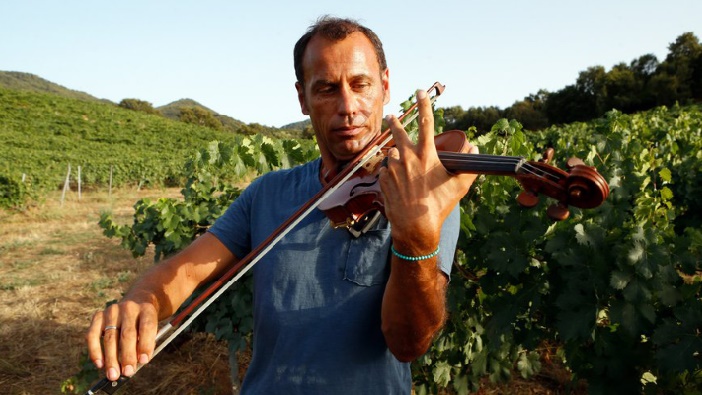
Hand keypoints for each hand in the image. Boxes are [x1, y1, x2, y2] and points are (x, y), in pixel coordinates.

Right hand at [86, 298, 158, 380]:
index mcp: (147, 309)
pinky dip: (95, 351)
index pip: (147, 327)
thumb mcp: (153, 328)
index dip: (145, 345)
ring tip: (113, 374)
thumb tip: (136, 363)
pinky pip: (92, 335)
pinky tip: (99, 364)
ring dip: (111, 359)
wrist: (137, 301)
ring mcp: (112, 311)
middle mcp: (129, 308)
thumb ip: (146, 343)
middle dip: (127, 356)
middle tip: (127, 373)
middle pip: (127, 334)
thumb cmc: (145, 322)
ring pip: (110, 337)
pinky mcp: (98, 316)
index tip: (143, 361)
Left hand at [379, 89, 477, 249]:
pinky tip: (398, 184)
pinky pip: (386, 172)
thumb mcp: (459, 185)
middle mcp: (407, 158)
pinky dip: (391, 174)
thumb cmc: (439, 205)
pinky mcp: (384, 180)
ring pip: (392, 155)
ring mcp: (393, 168)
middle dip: (394, 122)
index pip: (425, 122)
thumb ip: (468, 166)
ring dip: (396, 156)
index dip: (423, 104)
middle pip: (398, 133)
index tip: (419, 90)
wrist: (415, 226)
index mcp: (426, 155)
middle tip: (391, 115)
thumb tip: (473, 149)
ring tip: (401, 163)